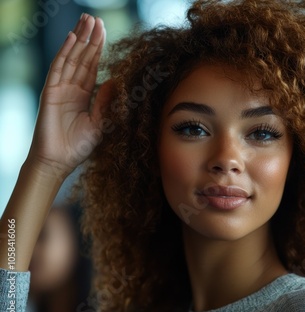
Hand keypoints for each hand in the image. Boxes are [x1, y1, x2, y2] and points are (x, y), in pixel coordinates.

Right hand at [27, 14, 107, 177]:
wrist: (59, 161)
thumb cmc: (79, 146)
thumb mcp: (100, 123)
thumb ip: (106, 102)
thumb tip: (115, 82)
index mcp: (84, 96)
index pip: (92, 67)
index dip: (98, 50)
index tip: (105, 32)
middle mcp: (72, 89)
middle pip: (82, 58)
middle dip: (90, 38)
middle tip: (96, 19)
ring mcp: (60, 88)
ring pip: (72, 58)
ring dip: (80, 39)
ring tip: (87, 21)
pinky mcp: (51, 92)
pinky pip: (59, 68)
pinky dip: (65, 52)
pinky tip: (72, 38)